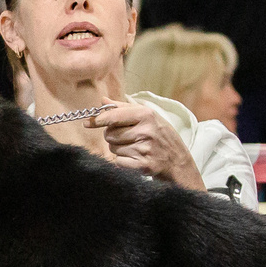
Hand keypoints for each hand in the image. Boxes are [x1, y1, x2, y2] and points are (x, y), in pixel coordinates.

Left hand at [87, 101, 203, 190]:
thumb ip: (123, 108)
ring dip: (119, 150)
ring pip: (113, 149)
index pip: (113, 116)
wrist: (178, 160)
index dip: (97, 120)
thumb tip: (102, 101)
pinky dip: (123, 162)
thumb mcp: (148, 117)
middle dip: (113, 137)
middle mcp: (145, 130)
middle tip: (127, 138)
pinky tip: (135, 159)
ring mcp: (145, 148)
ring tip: (135, 148)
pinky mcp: (143, 165)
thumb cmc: (160, 135)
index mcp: (146, 115)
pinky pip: (118, 162)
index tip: (87, 123)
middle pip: (109, 134)